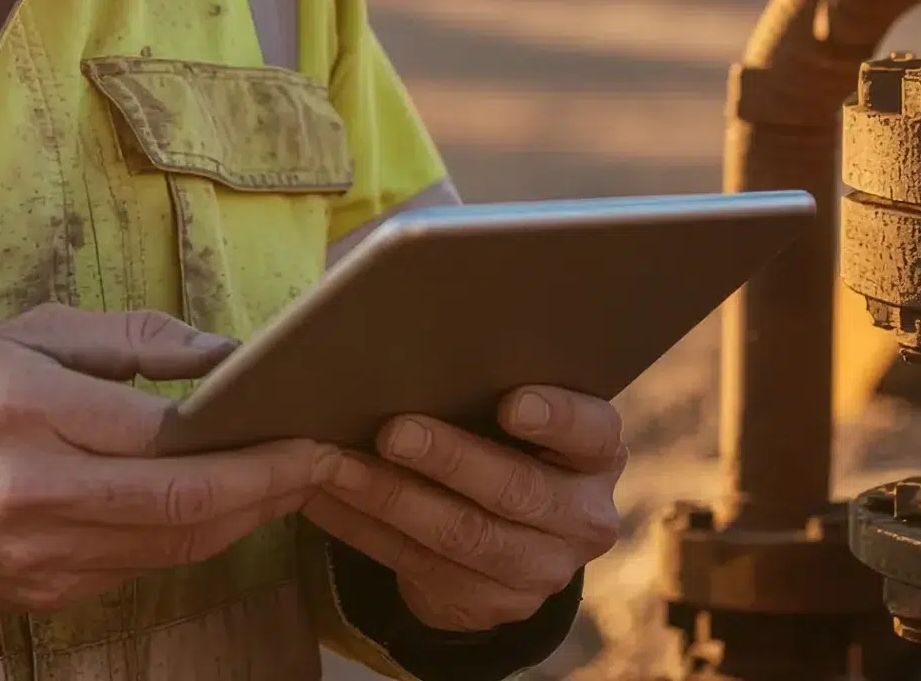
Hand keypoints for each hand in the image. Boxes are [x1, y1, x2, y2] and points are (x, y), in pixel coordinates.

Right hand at [0, 305, 331, 612]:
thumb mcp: (22, 337)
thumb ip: (126, 341)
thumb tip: (224, 353)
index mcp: (30, 408)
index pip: (169, 436)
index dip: (251, 441)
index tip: (304, 428)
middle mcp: (36, 490)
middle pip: (187, 506)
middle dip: (269, 490)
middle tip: (322, 466)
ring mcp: (39, 557)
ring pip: (172, 548)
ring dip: (239, 521)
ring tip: (283, 486)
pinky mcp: (40, 596)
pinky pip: (136, 570)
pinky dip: (182, 541)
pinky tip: (211, 512)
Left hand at [303, 386, 626, 632]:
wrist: (516, 530)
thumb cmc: (503, 437)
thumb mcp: (517, 408)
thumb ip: (488, 374)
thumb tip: (405, 315)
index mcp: (596, 453)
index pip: (590, 433)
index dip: (555, 419)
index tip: (511, 404)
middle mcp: (582, 516)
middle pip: (516, 490)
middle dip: (449, 459)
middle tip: (394, 432)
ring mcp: (542, 569)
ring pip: (461, 535)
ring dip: (390, 498)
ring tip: (335, 466)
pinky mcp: (494, 604)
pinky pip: (418, 566)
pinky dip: (363, 530)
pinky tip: (324, 500)